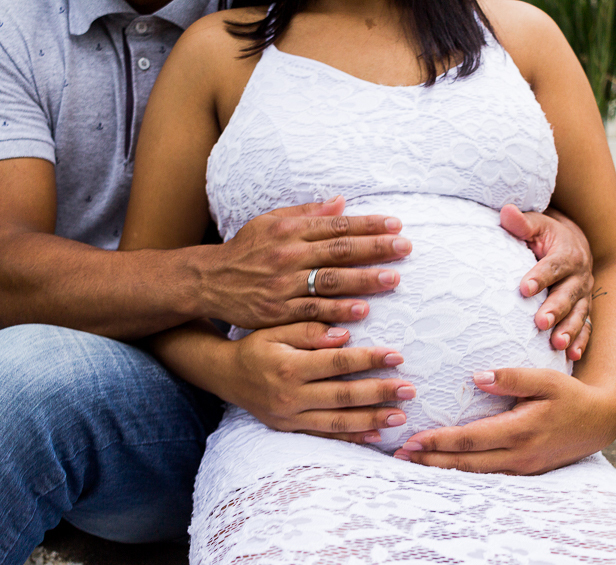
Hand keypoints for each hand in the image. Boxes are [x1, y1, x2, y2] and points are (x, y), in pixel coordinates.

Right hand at [201, 196, 411, 328]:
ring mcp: (283, 284)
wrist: (210, 281)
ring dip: (364, 280)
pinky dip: (338, 311)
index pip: (335, 225)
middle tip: (405, 248)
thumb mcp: (269, 222)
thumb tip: (341, 202)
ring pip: (330, 281)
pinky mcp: (278, 311)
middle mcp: (288, 255)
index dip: (367, 225)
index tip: (396, 225)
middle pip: (338, 251)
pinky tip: (361, 311)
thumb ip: (306, 214)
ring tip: (393, 279)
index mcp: (288, 230)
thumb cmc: (246, 249)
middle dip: (374, 249)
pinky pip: (313, 310)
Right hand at [217, 322, 415, 443]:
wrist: (226, 375)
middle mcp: (290, 396)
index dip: (369, 360)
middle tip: (409, 389)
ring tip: (401, 416)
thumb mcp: (276, 328)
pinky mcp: (289, 430)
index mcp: (289, 366)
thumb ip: (310, 330)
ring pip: (337, 423)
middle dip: (379, 393)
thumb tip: (345, 335)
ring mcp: (290, 417)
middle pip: (342, 397)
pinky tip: (377, 436)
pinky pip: (325, 437)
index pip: (337, 363)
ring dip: (372, 420)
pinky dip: (353, 438)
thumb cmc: (256, 346)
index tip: (397, 356)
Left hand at [393, 368, 615, 473]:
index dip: (439, 441)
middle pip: (466, 463)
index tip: (412, 439)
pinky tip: (443, 467)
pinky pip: (486, 477)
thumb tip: (477, 377)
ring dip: (442, 469)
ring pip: (474, 474)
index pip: (470, 439)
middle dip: (430, 460)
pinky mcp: (524, 472)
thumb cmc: (570, 395)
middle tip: (400, 456)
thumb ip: (512, 377)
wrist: (601, 422)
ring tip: (412, 463)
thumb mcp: (545, 379)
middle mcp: (519, 455)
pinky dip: (461, 473)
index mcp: (520, 431)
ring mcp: (522, 468)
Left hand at [500, 204, 592, 359]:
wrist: (572, 243)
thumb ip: (521, 223)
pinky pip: (586, 328)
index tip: (523, 289)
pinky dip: (581, 342)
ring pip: (579, 314)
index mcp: (568, 254)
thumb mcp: (535, 225)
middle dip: (556, 309)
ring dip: (569, 330)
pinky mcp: (584, 310)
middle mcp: (580, 276)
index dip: (540, 277)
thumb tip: (506, 211)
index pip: (553, 266)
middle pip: (568, 294)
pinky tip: (572, 357)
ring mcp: (584, 295)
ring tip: (557, 344)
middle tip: (540, 322)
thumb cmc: (545, 235)